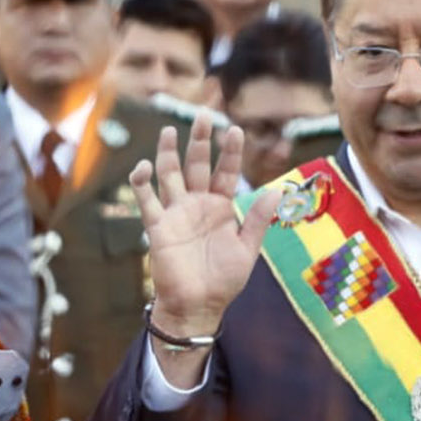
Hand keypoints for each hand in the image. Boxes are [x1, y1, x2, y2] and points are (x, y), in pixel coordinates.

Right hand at [133, 112, 279, 336]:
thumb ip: (258, 220)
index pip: (226, 171)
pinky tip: (144, 166)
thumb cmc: (224, 280)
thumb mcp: (247, 249)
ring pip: (170, 174)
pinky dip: (142, 182)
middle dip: (200, 140)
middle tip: (204, 114)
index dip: (229, 151)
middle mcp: (197, 203)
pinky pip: (147, 200)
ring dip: (168, 152)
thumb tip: (277, 191)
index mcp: (220, 207)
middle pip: (197, 164)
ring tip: (169, 130)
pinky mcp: (158, 226)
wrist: (198, 306)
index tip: (235, 130)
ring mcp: (176, 212)